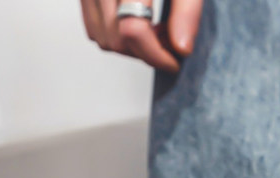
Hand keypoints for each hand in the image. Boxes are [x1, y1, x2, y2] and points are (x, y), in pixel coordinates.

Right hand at [80, 0, 202, 72]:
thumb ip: (187, 12)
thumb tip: (182, 50)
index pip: (132, 29)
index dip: (156, 55)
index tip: (176, 62)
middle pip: (114, 38)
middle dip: (145, 52)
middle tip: (170, 42)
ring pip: (100, 36)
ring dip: (130, 46)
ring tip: (157, 30)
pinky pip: (92, 23)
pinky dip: (116, 33)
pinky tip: (142, 21)